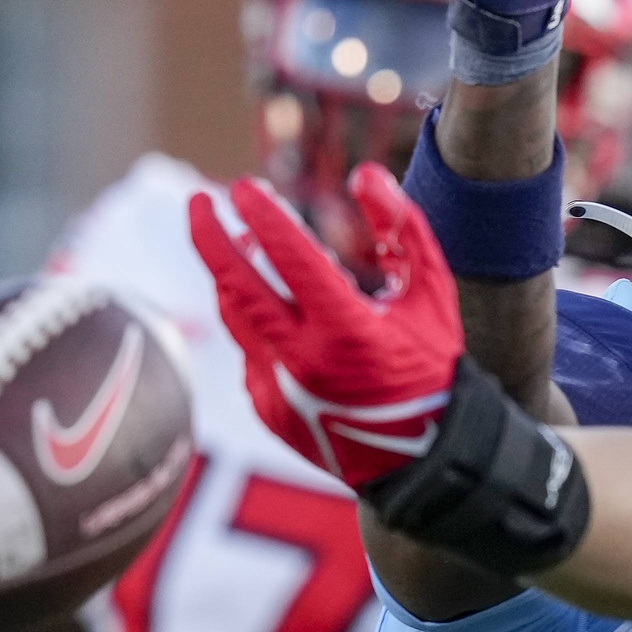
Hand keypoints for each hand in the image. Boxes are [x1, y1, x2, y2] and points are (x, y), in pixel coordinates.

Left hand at [189, 165, 467, 488]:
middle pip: (235, 285)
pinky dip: (257, 321)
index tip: (247, 187)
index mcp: (347, 330)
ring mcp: (278, 389)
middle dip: (210, 235)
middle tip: (199, 201)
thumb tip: (366, 175)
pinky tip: (277, 308)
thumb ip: (404, 228)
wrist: (423, 456)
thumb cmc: (431, 366)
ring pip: (235, 315)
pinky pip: (249, 351)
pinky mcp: (267, 409)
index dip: (263, 215)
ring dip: (231, 274)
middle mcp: (303, 361)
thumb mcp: (432, 293)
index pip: (290, 256)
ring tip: (239, 243)